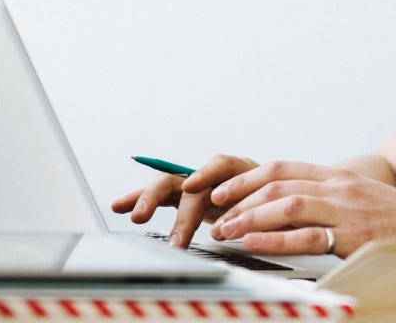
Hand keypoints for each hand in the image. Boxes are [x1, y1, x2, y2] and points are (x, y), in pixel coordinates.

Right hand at [109, 155, 258, 247]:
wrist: (274, 204)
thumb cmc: (273, 204)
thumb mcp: (272, 209)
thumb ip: (255, 214)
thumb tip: (234, 229)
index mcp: (240, 169)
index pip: (220, 165)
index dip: (204, 174)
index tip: (190, 187)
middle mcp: (213, 175)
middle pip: (182, 179)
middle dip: (160, 196)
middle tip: (143, 217)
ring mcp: (197, 185)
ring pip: (167, 187)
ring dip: (145, 199)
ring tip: (127, 212)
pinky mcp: (186, 198)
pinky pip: (162, 198)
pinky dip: (142, 202)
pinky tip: (120, 206)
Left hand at [207, 161, 395, 256]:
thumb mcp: (359, 201)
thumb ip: (327, 199)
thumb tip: (290, 207)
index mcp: (337, 177)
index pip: (282, 168)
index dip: (247, 178)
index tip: (220, 191)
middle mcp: (338, 187)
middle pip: (277, 183)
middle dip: (239, 198)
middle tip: (214, 214)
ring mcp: (346, 209)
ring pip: (287, 205)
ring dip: (250, 218)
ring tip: (225, 231)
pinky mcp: (353, 236)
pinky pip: (307, 235)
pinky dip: (275, 238)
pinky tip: (253, 243)